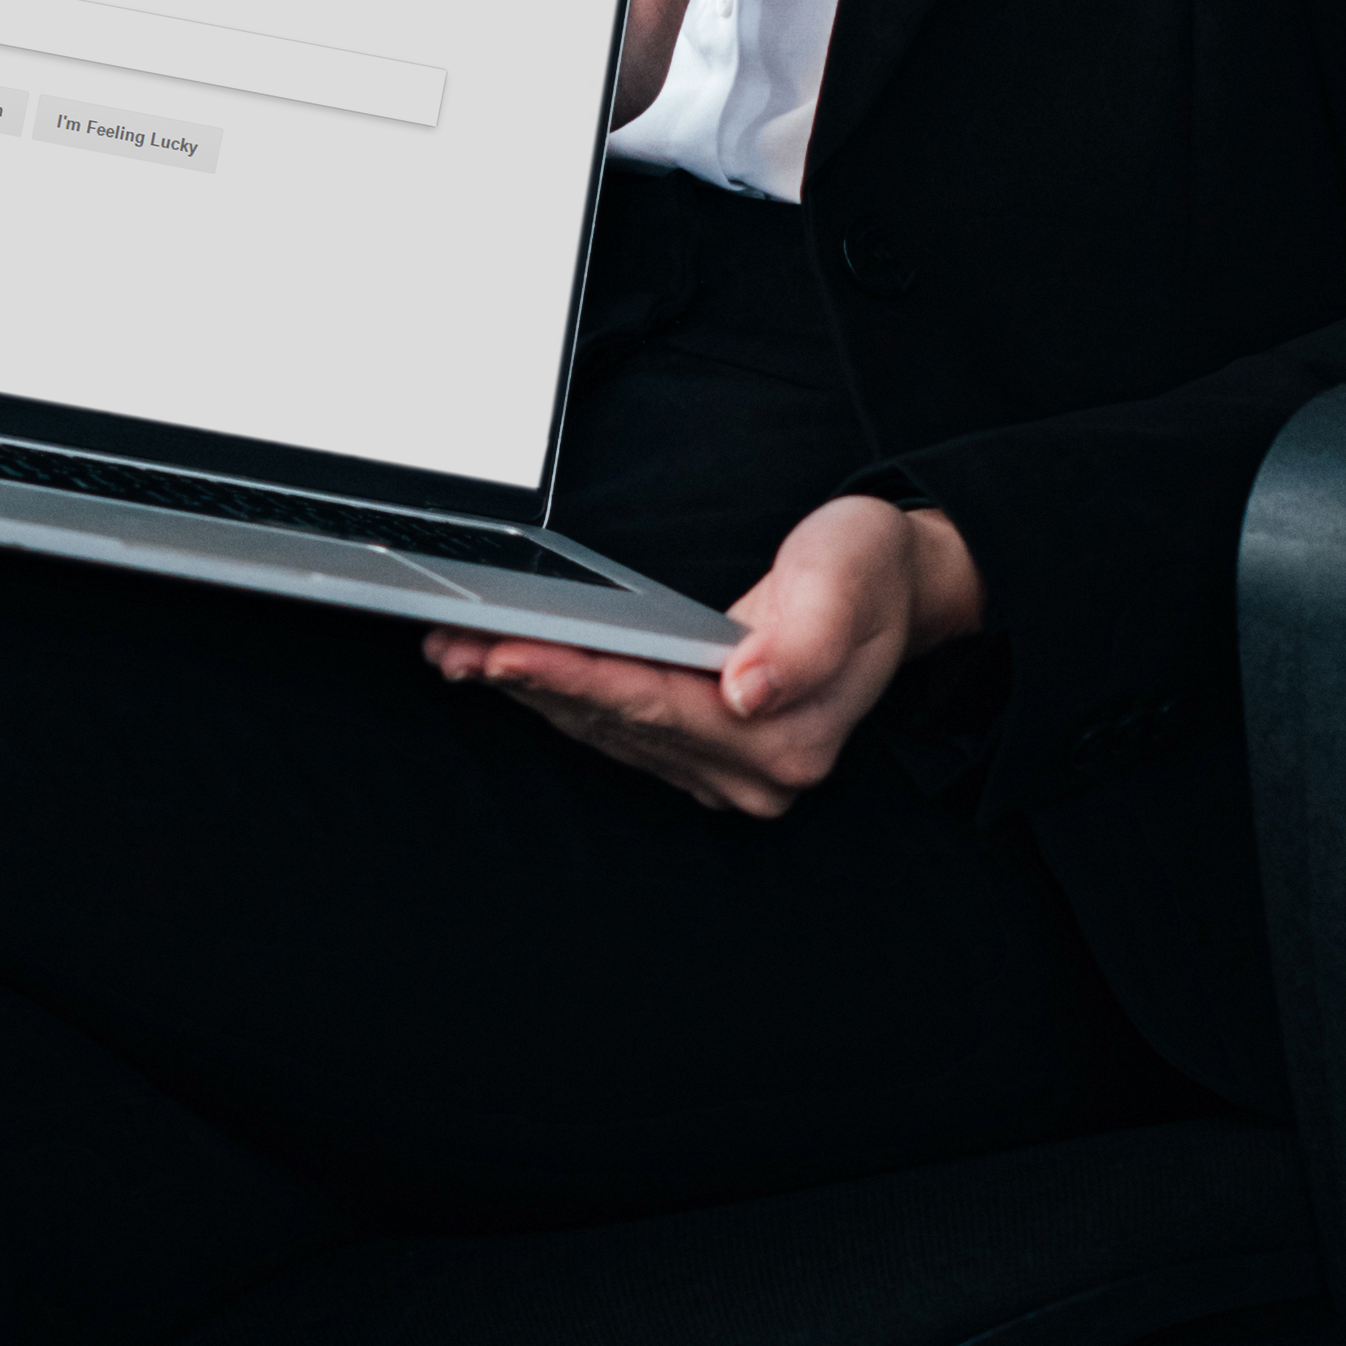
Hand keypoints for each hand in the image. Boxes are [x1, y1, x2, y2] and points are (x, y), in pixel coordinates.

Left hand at [426, 486, 984, 819]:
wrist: (895, 586)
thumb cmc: (867, 571)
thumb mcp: (846, 580)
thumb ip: (804, 639)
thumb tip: (748, 689)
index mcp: (786, 738)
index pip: (653, 703)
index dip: (574, 675)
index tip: (506, 649)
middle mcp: (751, 774)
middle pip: (614, 723)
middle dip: (528, 681)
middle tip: (450, 645)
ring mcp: (724, 774)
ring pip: (603, 730)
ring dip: (528, 692)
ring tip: (457, 653)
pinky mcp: (700, 757)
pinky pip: (613, 729)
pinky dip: (558, 697)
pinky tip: (509, 671)